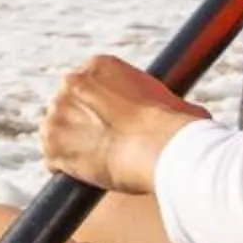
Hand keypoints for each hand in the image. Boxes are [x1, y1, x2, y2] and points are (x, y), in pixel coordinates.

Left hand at [40, 54, 207, 193]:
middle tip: (103, 142)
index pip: (89, 85)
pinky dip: (64, 168)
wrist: (160, 147)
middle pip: (68, 104)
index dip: (100, 106)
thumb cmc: (175, 126)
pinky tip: (83, 176)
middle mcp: (72, 83)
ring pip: (57, 130)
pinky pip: (52, 159)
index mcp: (99, 66)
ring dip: (71, 144)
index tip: (112, 122)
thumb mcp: (171, 100)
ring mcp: (58, 112)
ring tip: (95, 161)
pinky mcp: (52, 142)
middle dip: (81, 122)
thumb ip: (163, 101)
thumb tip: (190, 114)